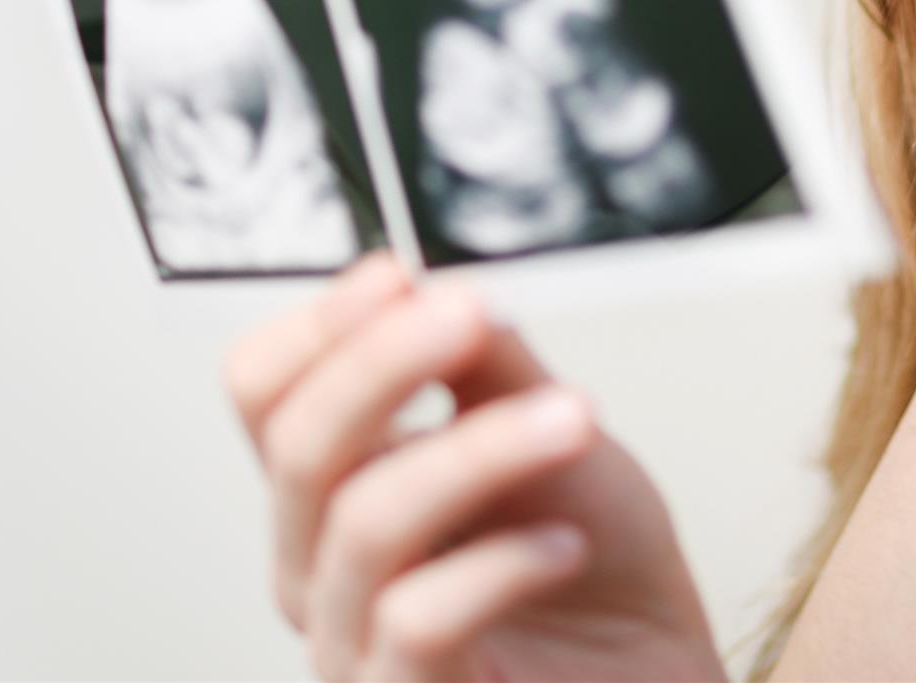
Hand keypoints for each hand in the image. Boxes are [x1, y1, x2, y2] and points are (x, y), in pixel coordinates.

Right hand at [222, 253, 724, 682]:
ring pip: (367, 524)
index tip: (397, 273)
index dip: (321, 325)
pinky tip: (566, 542)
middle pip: (297, 446)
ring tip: (574, 416)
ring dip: (478, 452)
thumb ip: (494, 366)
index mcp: (337, 486)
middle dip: (383, 362)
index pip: (266, 392)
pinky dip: (501, 566)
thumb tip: (444, 291)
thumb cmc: (591, 566)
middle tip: (470, 313)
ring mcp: (352, 646)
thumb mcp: (553, 433)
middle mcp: (322, 567)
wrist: (649, 673)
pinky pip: (418, 623)